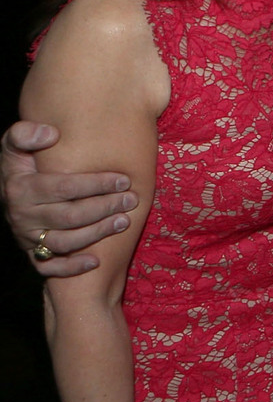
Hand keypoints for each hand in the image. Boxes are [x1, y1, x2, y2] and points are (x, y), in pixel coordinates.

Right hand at [4, 121, 135, 276]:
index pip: (64, 188)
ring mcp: (26, 237)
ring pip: (64, 242)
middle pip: (69, 216)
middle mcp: (23, 215)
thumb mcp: (15, 144)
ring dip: (97, 233)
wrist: (6, 190)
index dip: (96, 184)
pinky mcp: (31, 253)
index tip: (124, 179)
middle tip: (131, 200)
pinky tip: (95, 261)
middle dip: (105, 208)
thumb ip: (26, 134)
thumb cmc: (22, 164)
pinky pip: (48, 268)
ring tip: (124, 221)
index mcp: (21, 188)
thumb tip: (51, 134)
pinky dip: (71, 268)